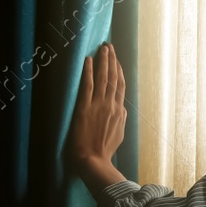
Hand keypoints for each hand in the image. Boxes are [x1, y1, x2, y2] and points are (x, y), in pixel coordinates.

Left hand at [66, 43, 127, 194]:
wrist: (94, 160)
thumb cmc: (104, 150)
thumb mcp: (120, 134)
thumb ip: (121, 118)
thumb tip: (121, 108)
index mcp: (119, 111)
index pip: (120, 85)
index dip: (118, 70)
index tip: (116, 59)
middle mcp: (111, 105)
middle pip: (113, 77)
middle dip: (112, 60)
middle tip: (109, 46)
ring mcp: (98, 105)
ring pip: (103, 78)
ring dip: (103, 61)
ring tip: (103, 48)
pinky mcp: (84, 108)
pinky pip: (87, 86)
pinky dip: (88, 72)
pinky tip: (88, 60)